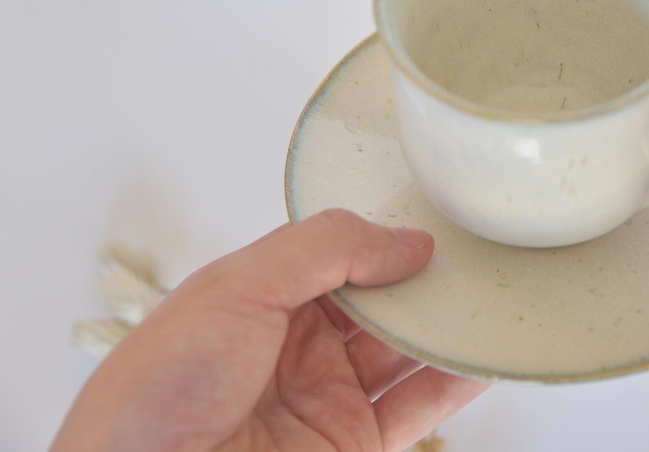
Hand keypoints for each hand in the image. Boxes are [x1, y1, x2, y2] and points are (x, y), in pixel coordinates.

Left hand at [53, 210, 487, 450]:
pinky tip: (481, 355)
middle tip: (476, 253)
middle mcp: (297, 344)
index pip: (340, 253)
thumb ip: (323, 251)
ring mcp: (327, 396)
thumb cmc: (155, 394)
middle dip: (426, 278)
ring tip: (493, 295)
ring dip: (448, 326)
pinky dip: (455, 382)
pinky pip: (418, 409)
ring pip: (406, 351)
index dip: (385, 235)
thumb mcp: (234, 289)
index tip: (434, 219)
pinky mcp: (351, 444)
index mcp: (260, 296)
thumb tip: (405, 240)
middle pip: (380, 300)